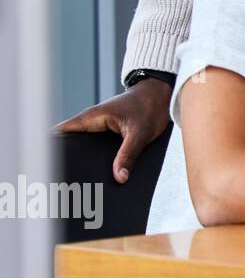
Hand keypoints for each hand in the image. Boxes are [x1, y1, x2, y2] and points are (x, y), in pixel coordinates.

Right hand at [54, 77, 172, 183]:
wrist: (159, 94)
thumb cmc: (148, 106)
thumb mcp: (140, 133)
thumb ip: (129, 155)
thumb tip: (119, 178)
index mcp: (91, 118)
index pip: (60, 134)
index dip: (53, 150)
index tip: (53, 169)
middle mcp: (90, 122)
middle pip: (71, 144)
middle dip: (70, 161)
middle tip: (72, 182)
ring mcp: (97, 126)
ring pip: (84, 147)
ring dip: (86, 160)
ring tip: (87, 182)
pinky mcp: (106, 131)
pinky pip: (97, 146)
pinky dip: (98, 157)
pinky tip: (103, 172)